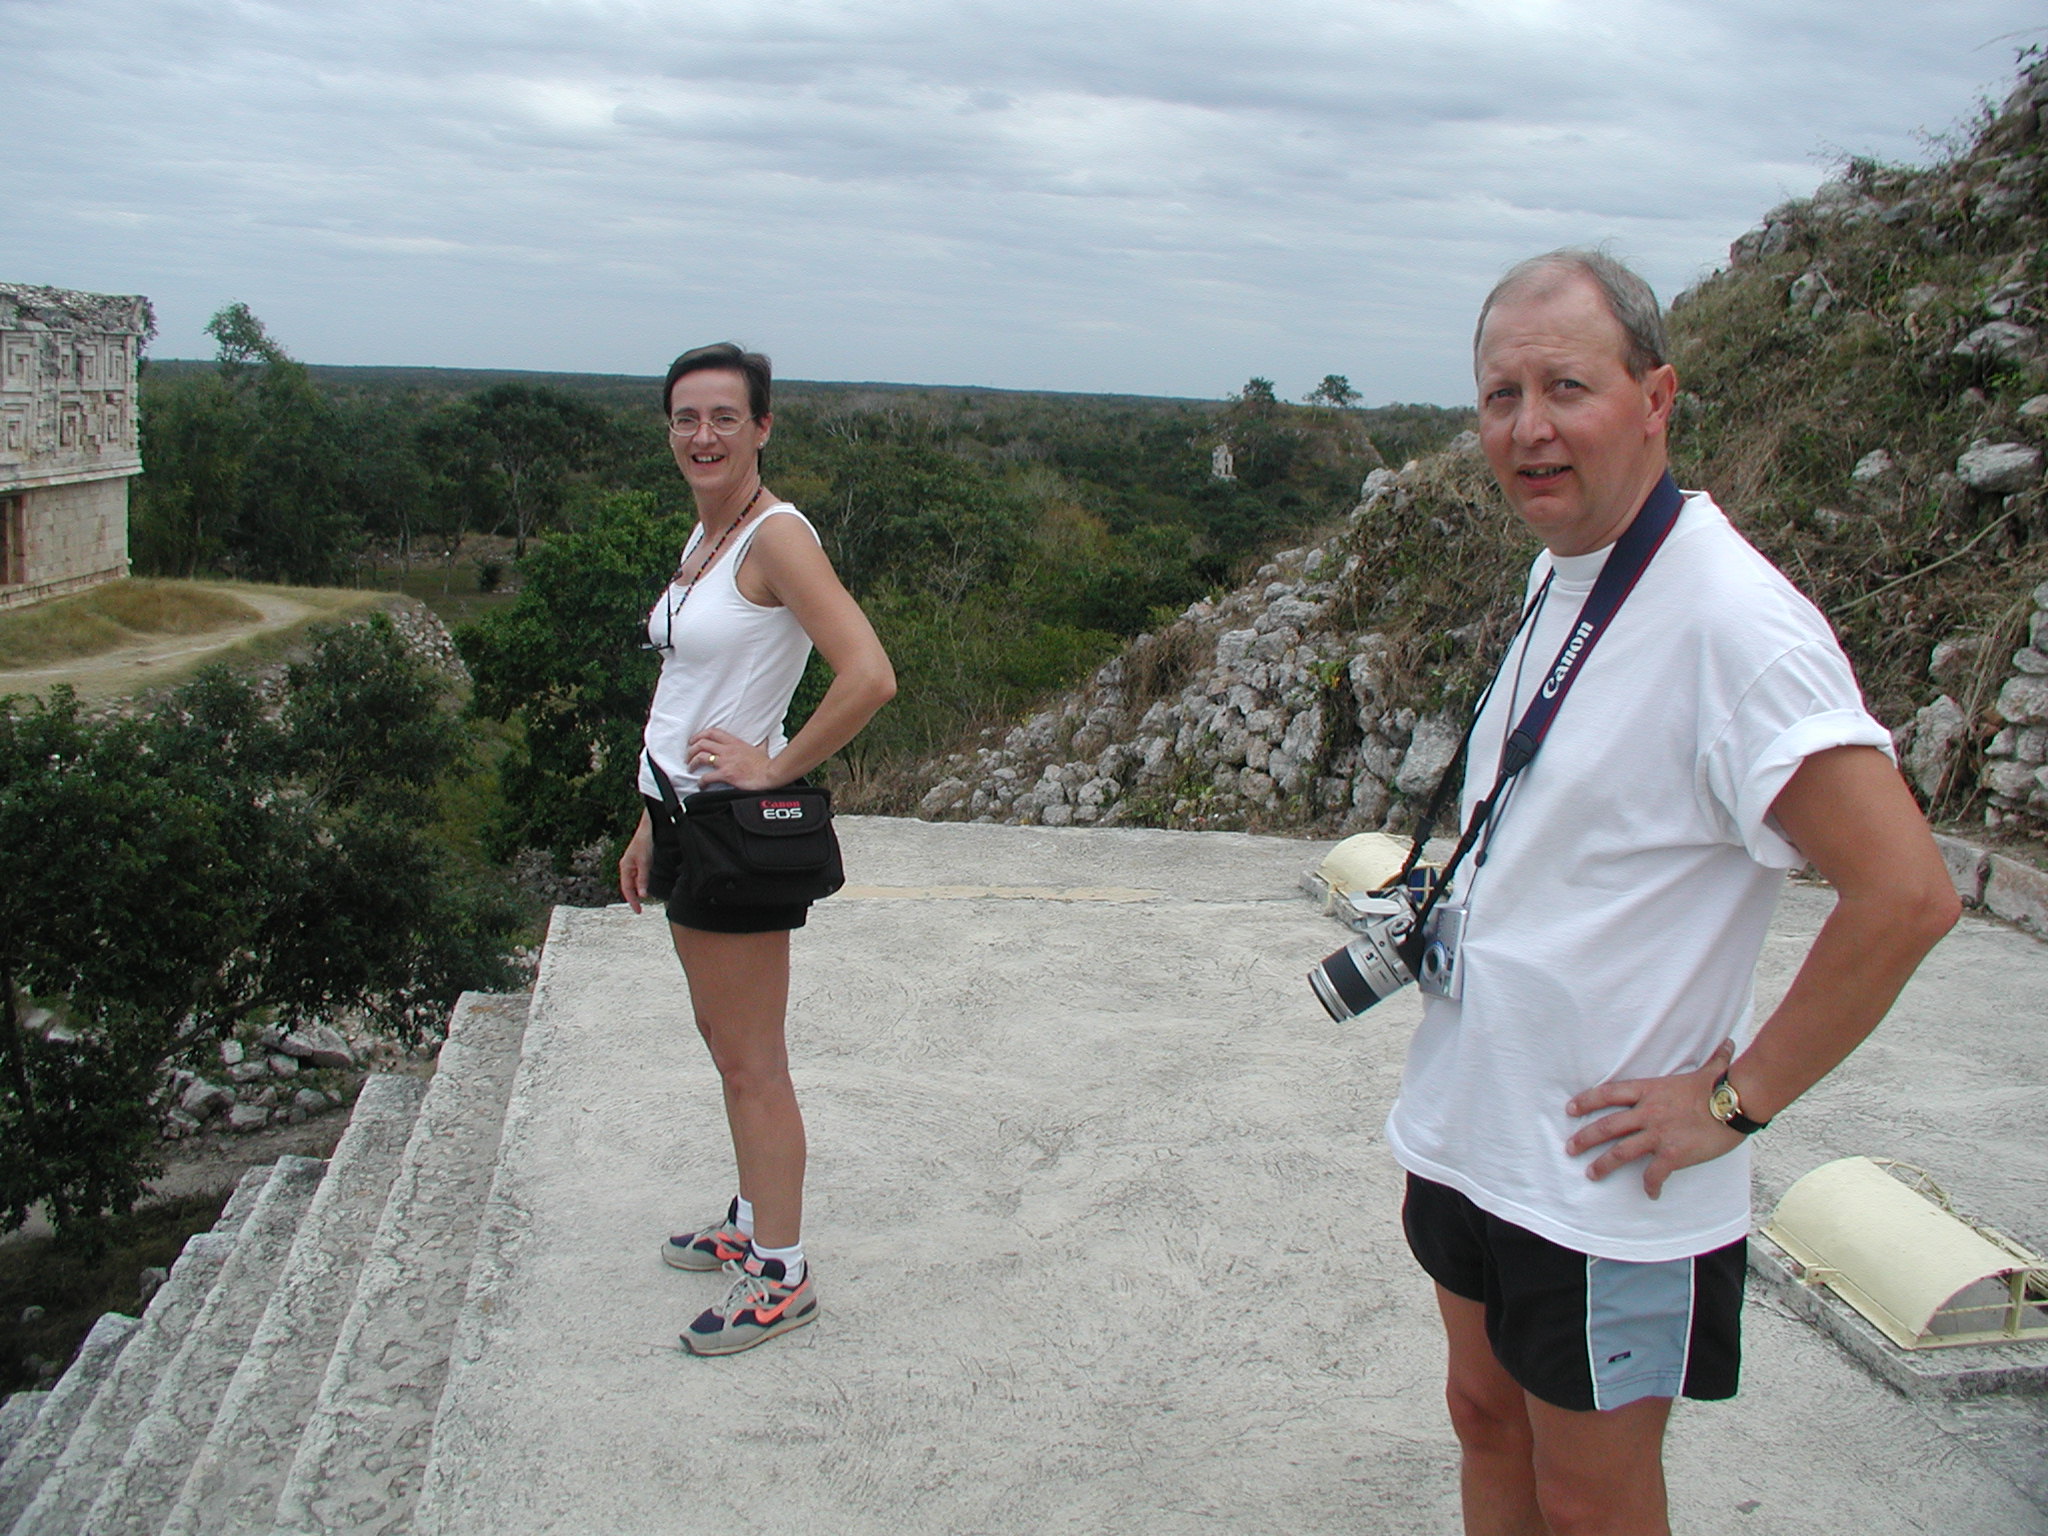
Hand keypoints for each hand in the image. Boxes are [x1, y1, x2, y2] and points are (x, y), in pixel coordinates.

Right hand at [619, 814, 653, 913]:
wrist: (649, 827)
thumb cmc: (645, 842)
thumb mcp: (645, 862)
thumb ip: (643, 879)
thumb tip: (642, 895)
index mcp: (625, 867)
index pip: (627, 889)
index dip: (632, 901)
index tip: (638, 911)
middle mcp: (628, 867)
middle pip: (630, 887)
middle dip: (635, 898)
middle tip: (641, 910)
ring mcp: (634, 864)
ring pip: (636, 882)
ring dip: (640, 891)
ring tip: (646, 901)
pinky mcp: (641, 861)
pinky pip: (641, 876)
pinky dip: (644, 883)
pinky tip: (649, 887)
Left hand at [686, 727, 776, 789]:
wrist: (770, 774)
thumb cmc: (766, 764)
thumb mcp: (762, 749)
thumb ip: (760, 744)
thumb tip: (765, 739)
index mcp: (734, 742)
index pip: (712, 732)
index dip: (699, 735)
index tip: (694, 740)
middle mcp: (727, 750)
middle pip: (702, 743)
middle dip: (691, 749)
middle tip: (688, 756)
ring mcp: (725, 762)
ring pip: (701, 757)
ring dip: (692, 763)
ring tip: (690, 768)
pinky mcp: (726, 774)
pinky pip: (707, 777)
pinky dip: (701, 781)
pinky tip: (701, 784)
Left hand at [1563, 1039, 1745, 1198]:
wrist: (1736, 1104)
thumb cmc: (1722, 1086)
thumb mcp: (1710, 1070)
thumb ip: (1713, 1059)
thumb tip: (1728, 1045)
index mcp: (1650, 1090)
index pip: (1608, 1093)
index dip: (1587, 1101)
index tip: (1570, 1108)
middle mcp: (1648, 1112)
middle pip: (1606, 1126)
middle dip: (1584, 1138)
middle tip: (1570, 1148)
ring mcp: (1658, 1134)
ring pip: (1620, 1151)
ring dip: (1603, 1164)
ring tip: (1591, 1173)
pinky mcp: (1673, 1154)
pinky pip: (1654, 1174)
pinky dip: (1650, 1185)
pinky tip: (1651, 1193)